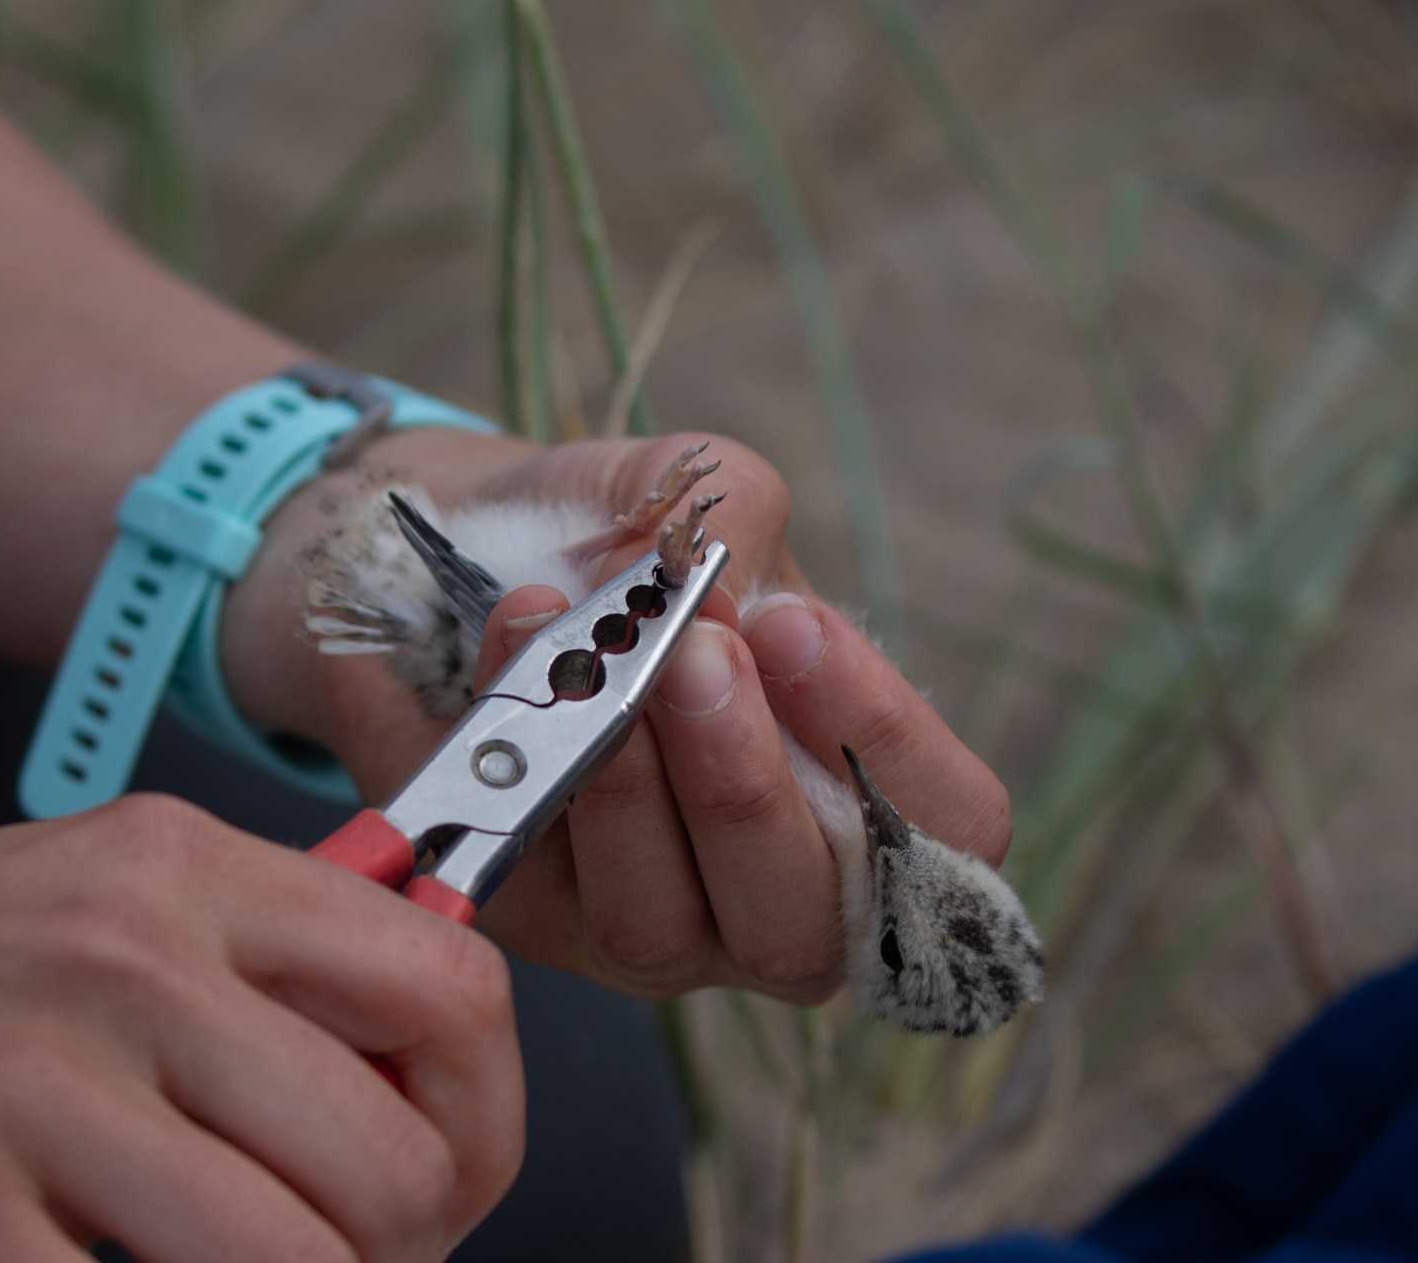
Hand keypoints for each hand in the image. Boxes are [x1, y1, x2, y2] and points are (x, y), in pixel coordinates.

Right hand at [0, 796, 522, 1261]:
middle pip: (398, 1156)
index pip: (448, 978)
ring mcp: (33, 1083)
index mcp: (174, 864)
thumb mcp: (79, 912)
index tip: (451, 1168)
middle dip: (402, 1251)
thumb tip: (415, 1060)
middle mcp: (122, 951)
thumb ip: (248, 968)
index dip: (487, 1107)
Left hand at [224, 430, 1009, 1004]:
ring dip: (636, 790)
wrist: (468, 547)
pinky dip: (533, 759)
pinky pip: (539, 882)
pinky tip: (521, 642)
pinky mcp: (531, 922)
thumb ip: (732, 514)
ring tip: (606, 660)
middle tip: (702, 653)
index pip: (949, 834)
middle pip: (805, 927)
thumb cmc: (624, 541)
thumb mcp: (698, 491)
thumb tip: (710, 573)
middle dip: (747, 785)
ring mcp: (650, 926)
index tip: (798, 628)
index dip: (893, 751)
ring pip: (666, 926)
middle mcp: (768, 893)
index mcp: (860, 803)